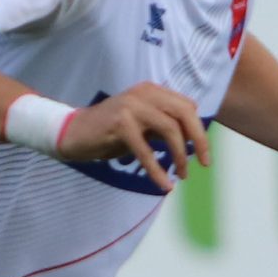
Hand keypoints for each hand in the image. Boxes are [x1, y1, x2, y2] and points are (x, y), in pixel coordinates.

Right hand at [55, 83, 210, 192]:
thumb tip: (192, 141)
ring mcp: (131, 107)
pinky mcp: (120, 124)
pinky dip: (157, 170)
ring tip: (182, 175)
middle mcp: (144, 94)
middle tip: (204, 164)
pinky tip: (163, 185)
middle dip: (199, 140)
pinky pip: (146, 151)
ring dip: (180, 156)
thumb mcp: (141, 125)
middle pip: (184, 113)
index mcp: (152, 91)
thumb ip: (163, 126)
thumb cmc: (109, 131)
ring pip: (170, 129)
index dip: (198, 130)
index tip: (202, 153)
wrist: (73, 132)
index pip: (186, 107)